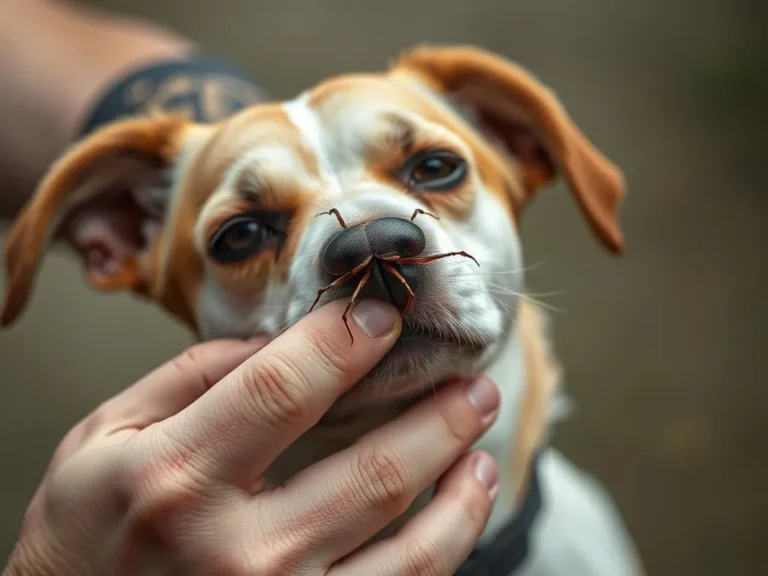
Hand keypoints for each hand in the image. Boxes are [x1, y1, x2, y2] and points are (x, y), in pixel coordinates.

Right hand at [3, 298, 499, 575]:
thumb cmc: (84, 534)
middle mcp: (236, 552)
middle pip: (372, 473)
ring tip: (480, 438)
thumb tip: (279, 340)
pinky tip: (462, 504)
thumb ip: (192, 376)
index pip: (285, 388)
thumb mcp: (105, 435)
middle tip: (471, 380)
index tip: (383, 314)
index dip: (346, 341)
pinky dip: (448, 545)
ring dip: (462, 486)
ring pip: (410, 550)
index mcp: (176, 477)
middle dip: (439, 416)